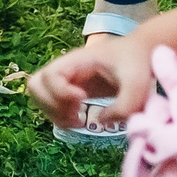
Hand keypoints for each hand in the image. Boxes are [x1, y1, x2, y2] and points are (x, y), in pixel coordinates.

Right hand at [27, 32, 155, 132]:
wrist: (140, 54)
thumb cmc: (138, 64)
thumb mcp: (138, 84)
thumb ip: (124, 107)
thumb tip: (98, 122)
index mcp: (78, 61)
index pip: (51, 75)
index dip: (61, 92)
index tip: (84, 99)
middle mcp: (65, 69)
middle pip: (36, 85)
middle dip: (52, 105)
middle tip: (77, 114)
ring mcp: (65, 80)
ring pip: (38, 96)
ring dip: (53, 113)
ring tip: (78, 120)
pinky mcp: (69, 91)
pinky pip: (49, 104)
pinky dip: (58, 117)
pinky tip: (80, 120)